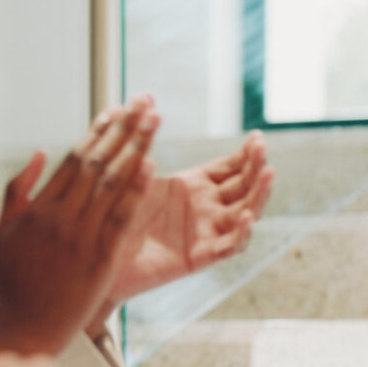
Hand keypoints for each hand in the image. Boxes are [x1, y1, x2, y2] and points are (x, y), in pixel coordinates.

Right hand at [0, 97, 159, 356]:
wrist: (25, 325)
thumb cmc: (15, 278)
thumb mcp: (5, 230)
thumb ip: (19, 189)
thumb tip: (40, 152)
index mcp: (38, 207)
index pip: (74, 158)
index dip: (98, 131)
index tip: (117, 109)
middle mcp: (60, 216)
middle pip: (98, 162)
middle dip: (124, 129)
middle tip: (145, 102)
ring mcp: (81, 237)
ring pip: (112, 183)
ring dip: (136, 147)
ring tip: (154, 121)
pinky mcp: (100, 258)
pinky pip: (121, 216)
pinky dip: (136, 189)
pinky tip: (152, 164)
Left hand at [97, 130, 272, 309]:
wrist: (99, 256)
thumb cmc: (111, 215)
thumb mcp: (130, 176)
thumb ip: (143, 149)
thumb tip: (144, 109)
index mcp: (194, 186)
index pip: (231, 167)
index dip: (246, 154)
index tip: (257, 137)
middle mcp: (206, 208)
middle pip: (244, 186)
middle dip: (256, 167)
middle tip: (262, 149)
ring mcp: (206, 232)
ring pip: (245, 213)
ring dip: (259, 194)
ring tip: (268, 173)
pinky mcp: (199, 257)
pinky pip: (227, 247)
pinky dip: (240, 234)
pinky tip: (246, 217)